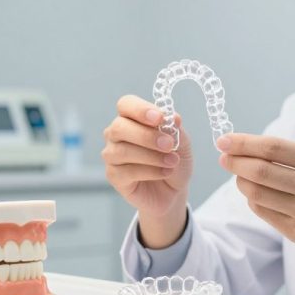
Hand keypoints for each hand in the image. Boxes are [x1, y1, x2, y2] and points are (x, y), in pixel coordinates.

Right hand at [102, 95, 193, 247]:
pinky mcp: (114, 176)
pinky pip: (126, 171)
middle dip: (146, 136)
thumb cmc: (173, 159)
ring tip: (172, 161)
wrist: (174, 189)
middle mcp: (116, 134)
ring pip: (122, 151)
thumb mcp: (181, 142)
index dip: (140, 109)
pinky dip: (150, 171)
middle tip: (169, 144)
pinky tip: (165, 172)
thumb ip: (175, 129)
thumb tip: (173, 117)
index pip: (126, 104)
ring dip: (151, 156)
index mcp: (131, 118)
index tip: (159, 118)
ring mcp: (112, 155)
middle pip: (119, 127)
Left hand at [217, 133, 294, 290]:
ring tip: (240, 176)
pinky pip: (263, 211)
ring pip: (256, 193)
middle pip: (260, 171)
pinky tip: (256, 194)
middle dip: (235, 162)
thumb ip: (290, 154)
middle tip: (224, 158)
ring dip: (241, 181)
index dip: (244, 143)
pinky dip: (253, 200)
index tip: (224, 140)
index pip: (273, 148)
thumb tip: (242, 148)